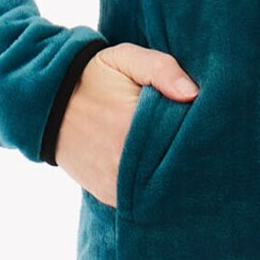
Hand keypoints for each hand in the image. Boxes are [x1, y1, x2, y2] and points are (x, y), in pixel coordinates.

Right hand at [53, 43, 199, 205]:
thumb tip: (193, 94)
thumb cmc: (94, 77)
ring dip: (172, 182)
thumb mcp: (125, 58)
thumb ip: (161, 69)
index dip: (202, 139)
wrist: (46, 103)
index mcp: (134, 125)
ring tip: (188, 167)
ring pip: (159, 192)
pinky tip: (162, 176)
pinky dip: (152, 192)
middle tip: (209, 155)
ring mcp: (115, 183)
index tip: (213, 134)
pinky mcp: (108, 195)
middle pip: (175, 172)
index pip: (184, 142)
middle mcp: (124, 161)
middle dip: (192, 164)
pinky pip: (140, 201)